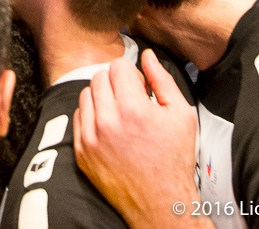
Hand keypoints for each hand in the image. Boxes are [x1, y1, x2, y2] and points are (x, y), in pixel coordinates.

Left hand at [75, 50, 209, 228]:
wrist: (160, 200)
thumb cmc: (173, 159)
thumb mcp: (181, 114)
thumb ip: (162, 80)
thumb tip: (148, 56)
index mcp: (133, 109)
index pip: (118, 66)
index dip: (132, 73)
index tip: (140, 87)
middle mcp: (107, 122)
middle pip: (99, 77)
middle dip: (116, 82)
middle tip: (131, 99)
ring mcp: (91, 138)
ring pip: (86, 95)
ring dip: (102, 97)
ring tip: (120, 113)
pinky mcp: (81, 152)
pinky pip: (78, 118)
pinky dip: (92, 116)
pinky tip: (109, 127)